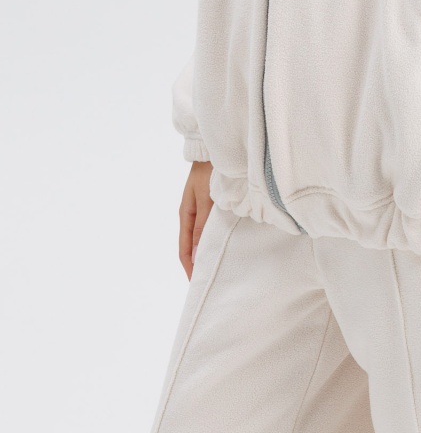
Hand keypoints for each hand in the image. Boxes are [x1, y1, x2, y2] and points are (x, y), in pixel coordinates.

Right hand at [178, 161, 213, 279]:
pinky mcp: (210, 204)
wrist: (212, 149)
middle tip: (209, 280)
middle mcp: (191, 215)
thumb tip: (196, 254)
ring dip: (206, 251)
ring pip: (201, 237)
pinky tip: (224, 242)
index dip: (190, 268)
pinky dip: (213, 238)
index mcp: (186, 215)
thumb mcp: (205, 199)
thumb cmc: (208, 171)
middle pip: (191, 246)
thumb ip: (202, 225)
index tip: (197, 284)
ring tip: (217, 266)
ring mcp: (200, 209)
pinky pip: (209, 226)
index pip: (184, 250)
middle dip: (198, 263)